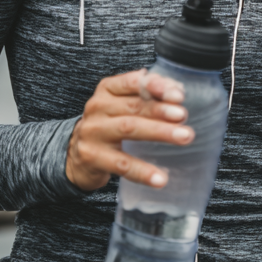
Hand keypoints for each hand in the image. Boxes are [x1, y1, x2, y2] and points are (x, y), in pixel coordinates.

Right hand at [66, 69, 193, 190]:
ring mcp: (93, 132)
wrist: (77, 154)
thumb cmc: (111, 123)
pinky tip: (160, 178)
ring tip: (184, 137)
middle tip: (183, 116)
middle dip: (161, 110)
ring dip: (160, 132)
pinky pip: (122, 164)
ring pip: (130, 129)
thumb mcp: (124, 104)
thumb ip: (149, 94)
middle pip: (134, 106)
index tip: (178, 95)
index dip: (156, 87)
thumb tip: (177, 91)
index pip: (132, 82)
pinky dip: (143, 171)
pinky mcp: (93, 157)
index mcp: (108, 89)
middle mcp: (98, 107)